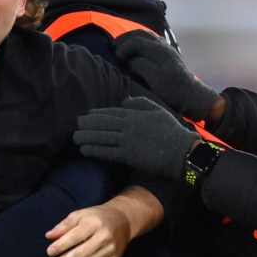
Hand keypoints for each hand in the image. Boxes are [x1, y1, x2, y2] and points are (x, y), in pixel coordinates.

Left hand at [46, 203, 133, 256]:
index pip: (75, 236)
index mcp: (94, 223)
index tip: (49, 252)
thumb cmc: (97, 217)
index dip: (61, 245)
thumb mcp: (80, 215)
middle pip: (81, 254)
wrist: (123, 221)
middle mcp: (104, 237)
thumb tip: (49, 236)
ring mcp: (110, 250)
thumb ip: (64, 225)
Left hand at [74, 97, 204, 182]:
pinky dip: (94, 150)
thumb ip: (140, 103)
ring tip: (75, 137)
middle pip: (102, 123)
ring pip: (101, 136)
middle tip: (76, 124)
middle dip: (88, 124)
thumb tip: (123, 100)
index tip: (87, 115)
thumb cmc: (172, 131)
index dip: (97, 114)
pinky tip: (84, 149)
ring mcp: (127, 140)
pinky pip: (106, 151)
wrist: (180, 151)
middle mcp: (128, 125)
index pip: (111, 112)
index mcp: (135, 114)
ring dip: (86, 137)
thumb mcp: (157, 110)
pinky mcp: (128, 155)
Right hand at [112, 28, 222, 123]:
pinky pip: (151, 41)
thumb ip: (141, 65)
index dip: (124, 47)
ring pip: (147, 36)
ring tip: (122, 47)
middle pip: (141, 34)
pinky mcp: (168, 54)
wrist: (192, 96)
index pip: (137, 40)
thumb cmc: (173, 90)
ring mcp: (167, 49)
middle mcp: (164, 46)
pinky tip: (136, 50)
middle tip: (114, 46)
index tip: (117, 58)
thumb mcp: (155, 80)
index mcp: (160, 51)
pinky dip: (140, 42)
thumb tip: (129, 58)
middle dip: (126, 38)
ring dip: (133, 39)